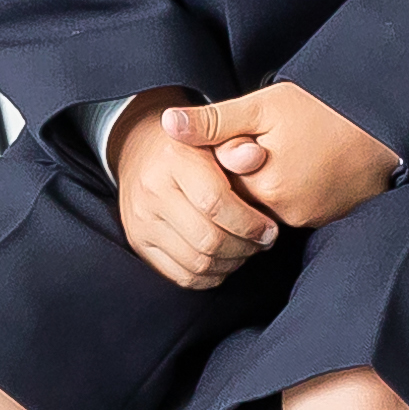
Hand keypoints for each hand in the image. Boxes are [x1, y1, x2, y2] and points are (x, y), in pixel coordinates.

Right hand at [108, 91, 285, 286]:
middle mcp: (152, 191)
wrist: (141, 149)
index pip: (215, 203)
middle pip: (208, 239)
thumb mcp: (217, 133)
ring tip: (247, 249)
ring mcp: (141, 221)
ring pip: (197, 263)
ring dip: (231, 263)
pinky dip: (211, 276)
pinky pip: (182, 276)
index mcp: (174, 159)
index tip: (270, 229)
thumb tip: (256, 156)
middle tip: (263, 242)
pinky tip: (225, 261)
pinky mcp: (138, 242)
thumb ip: (239, 144)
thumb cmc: (192, 144)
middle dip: (245, 247)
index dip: (250, 223)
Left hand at [173, 81, 401, 231]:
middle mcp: (284, 212)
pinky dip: (298, 193)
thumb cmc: (325, 108)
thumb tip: (168, 125)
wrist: (386, 123)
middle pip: (246, 199)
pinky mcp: (331, 221)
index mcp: (263, 185)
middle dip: (249, 174)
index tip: (244, 137)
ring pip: (272, 207)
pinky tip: (311, 166)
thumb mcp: (266, 105)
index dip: (227, 159)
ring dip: (274, 184)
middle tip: (274, 141)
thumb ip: (215, 121)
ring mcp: (310, 220)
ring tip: (296, 150)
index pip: (221, 184)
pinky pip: (299, 211)